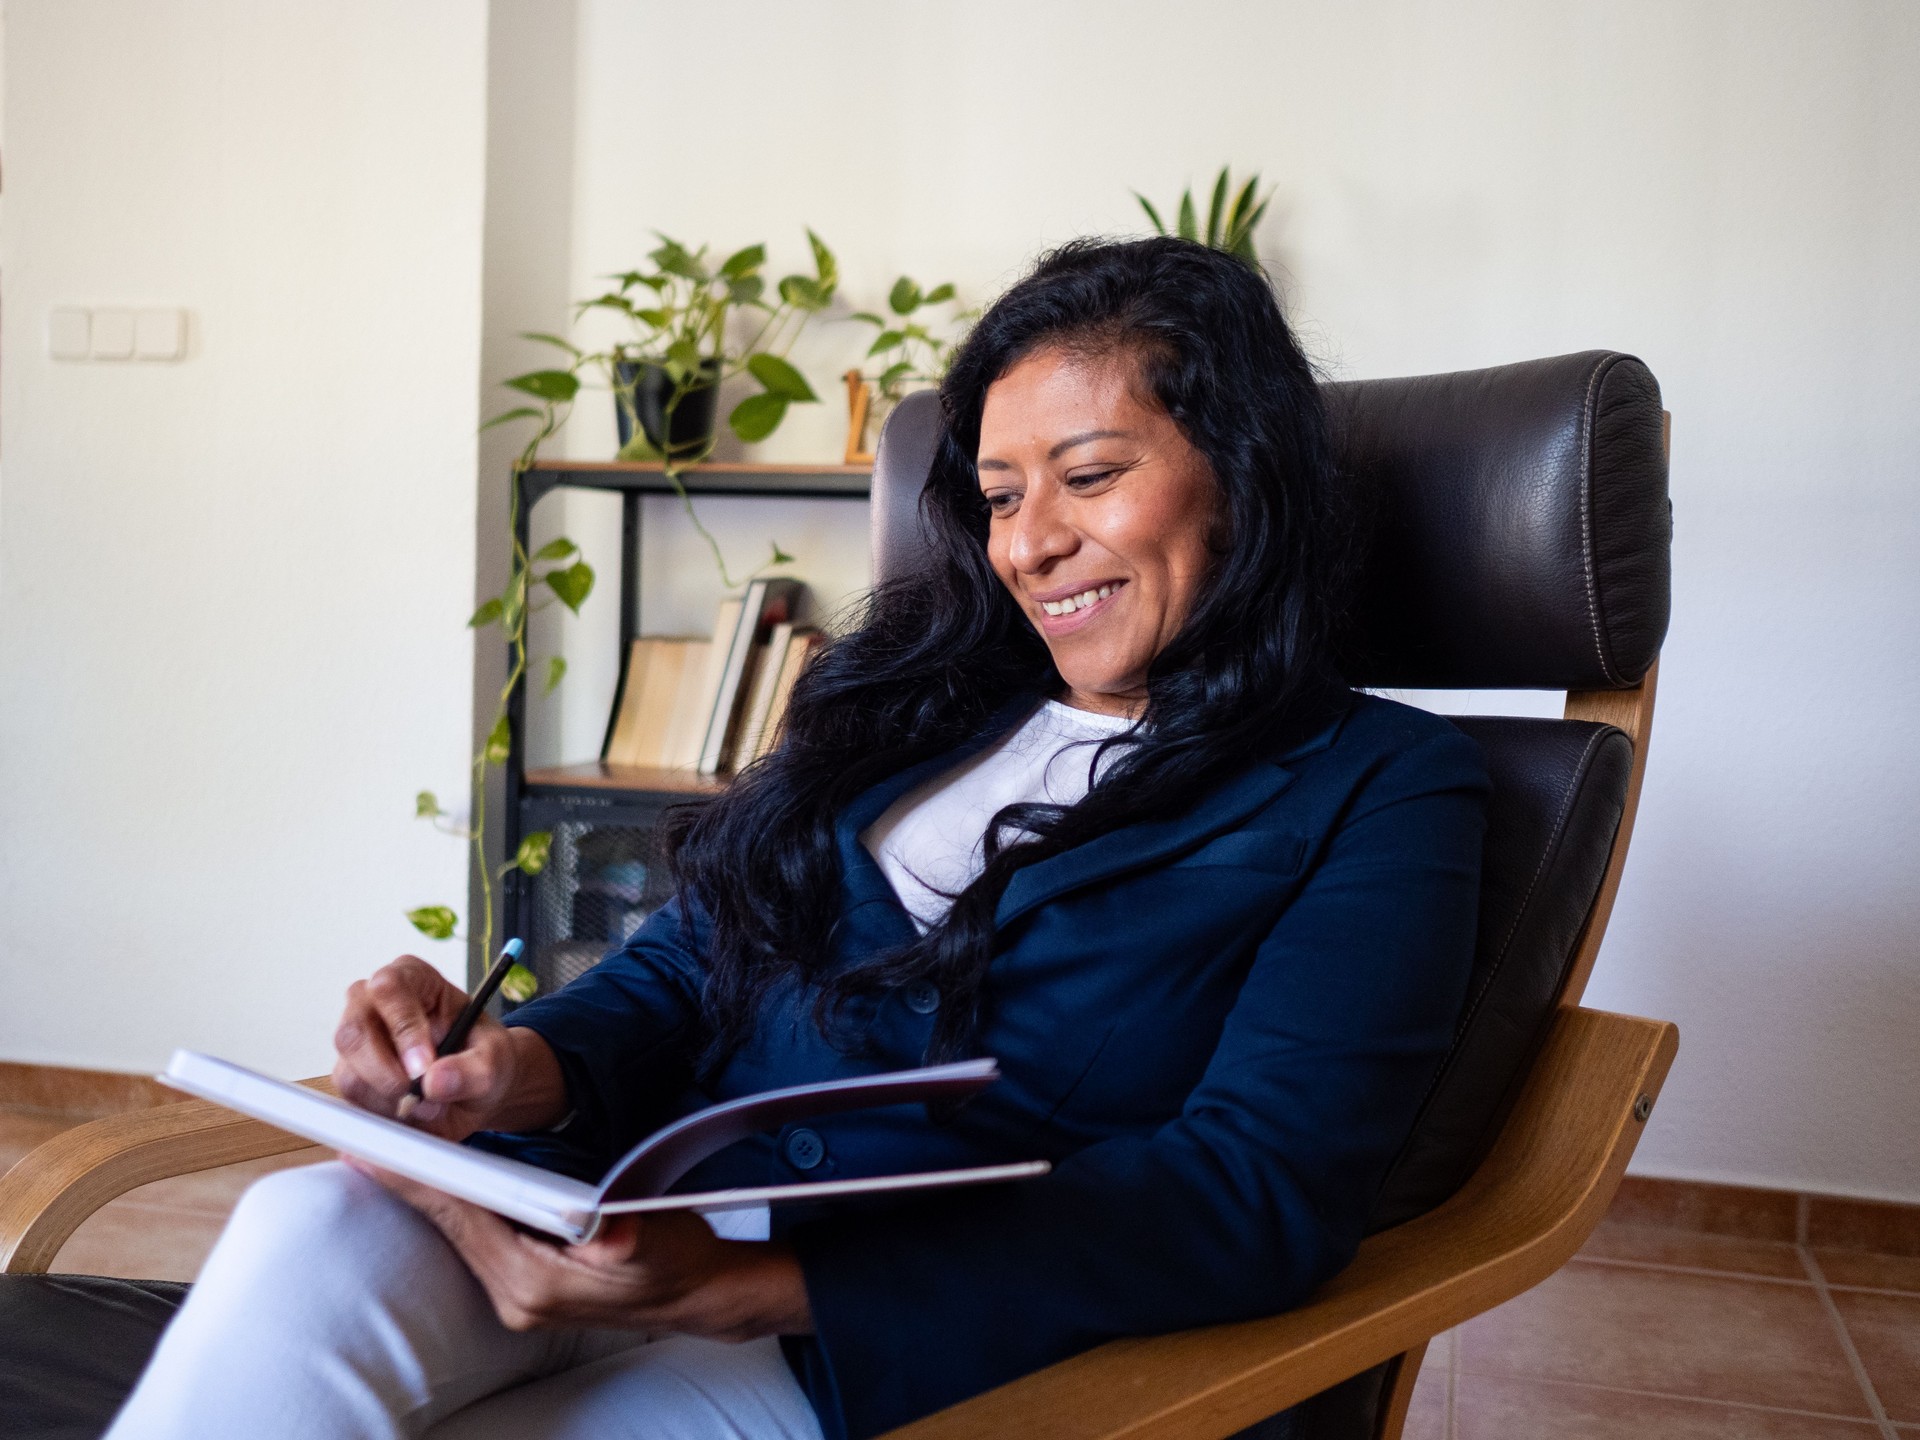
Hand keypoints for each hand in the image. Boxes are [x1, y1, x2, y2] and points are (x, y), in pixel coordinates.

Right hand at [331, 955, 565, 1138]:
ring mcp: (356, 1043)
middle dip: (386, 1074)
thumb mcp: (495, 1058)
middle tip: (420, 1097)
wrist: (477, 1089)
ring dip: (389, 1102)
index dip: (403, 1028)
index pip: (390, 988)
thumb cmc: (483, 1056)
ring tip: (429, 1106)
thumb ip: (474, 1068)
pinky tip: (412, 1114)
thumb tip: (434, 1080)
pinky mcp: (351, 1078)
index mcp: (412, 978)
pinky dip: (382, 1117)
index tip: (423, 1067)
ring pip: (349, 1075)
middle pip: (353, 1033)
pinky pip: (352, 1104)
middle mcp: (373, 1004)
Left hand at [349, 1161, 813, 1339]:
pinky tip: (443, 1178)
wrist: (701, 1294)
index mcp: (537, 1284)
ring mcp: (519, 1293)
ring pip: (462, 1231)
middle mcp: (517, 1294)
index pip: (465, 1219)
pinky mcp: (526, 1284)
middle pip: (452, 1225)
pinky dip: (461, 1205)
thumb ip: (622, 1235)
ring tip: (391, 1149)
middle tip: (363, 1137)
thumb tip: (607, 1227)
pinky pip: (480, 1238)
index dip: (420, 1181)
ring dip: (434, 1191)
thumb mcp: (653, 1235)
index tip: (374, 1151)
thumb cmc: (679, 1259)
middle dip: (412, 1182)